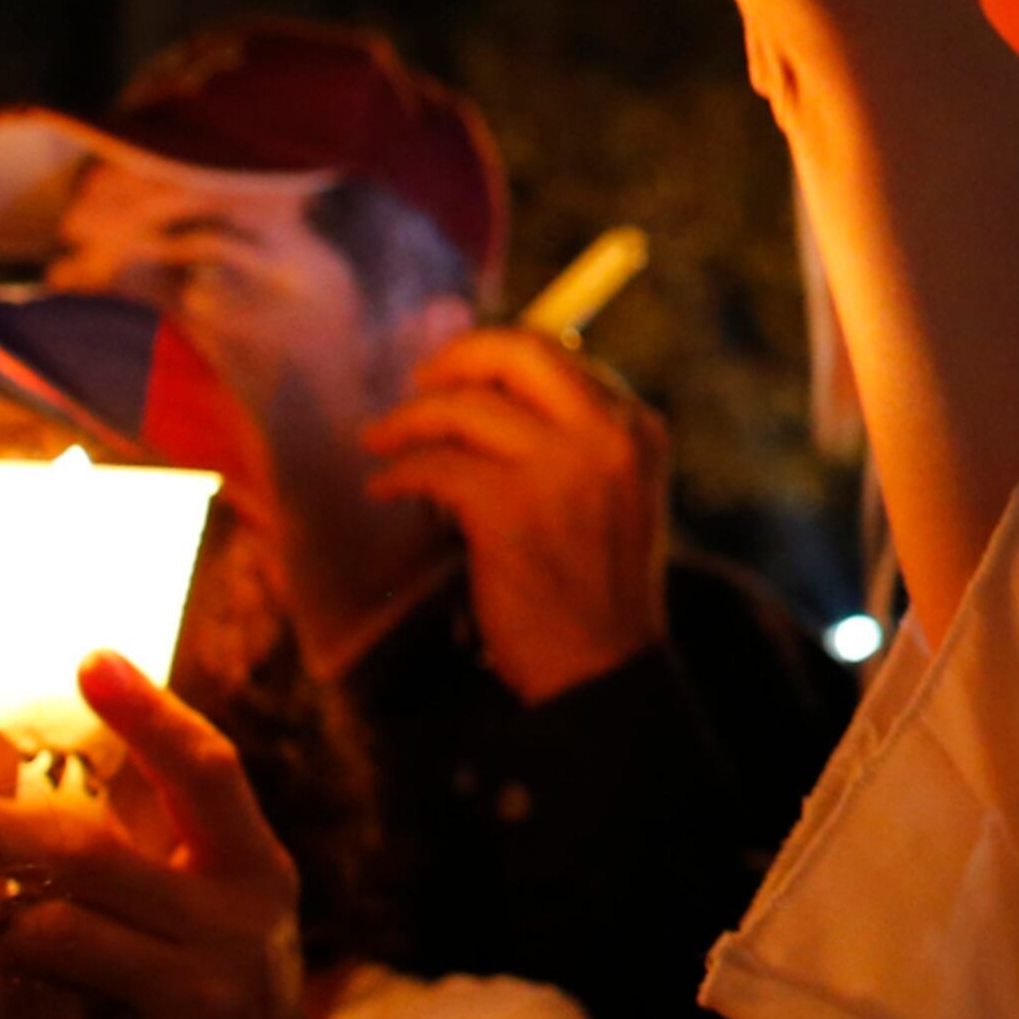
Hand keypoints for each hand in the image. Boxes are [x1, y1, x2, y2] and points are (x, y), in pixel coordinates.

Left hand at [0, 657, 346, 1018]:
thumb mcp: (220, 937)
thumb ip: (159, 870)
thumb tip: (36, 803)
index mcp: (259, 875)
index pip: (206, 771)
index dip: (148, 712)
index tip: (91, 657)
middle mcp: (238, 922)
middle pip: (87, 851)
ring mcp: (197, 992)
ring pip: (46, 929)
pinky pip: (31, 1005)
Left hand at [362, 326, 672, 704]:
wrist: (601, 665)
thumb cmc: (598, 583)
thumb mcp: (617, 493)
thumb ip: (578, 438)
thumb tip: (491, 390)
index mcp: (637, 426)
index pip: (560, 353)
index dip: (496, 355)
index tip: (461, 375)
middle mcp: (607, 435)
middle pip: (515, 353)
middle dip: (454, 359)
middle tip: (419, 382)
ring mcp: (560, 470)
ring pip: (461, 408)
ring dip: (408, 421)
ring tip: (381, 441)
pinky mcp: (509, 510)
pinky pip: (433, 465)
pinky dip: (399, 475)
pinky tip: (387, 489)